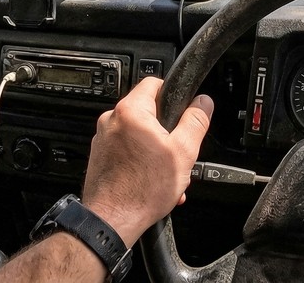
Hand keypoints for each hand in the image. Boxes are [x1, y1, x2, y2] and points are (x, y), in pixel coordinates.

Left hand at [81, 76, 213, 246]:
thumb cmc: (142, 190)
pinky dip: (141, 160)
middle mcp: (111, 120)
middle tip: (177, 150)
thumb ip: (196, 122)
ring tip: (167, 172)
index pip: (154, 83)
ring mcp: (103, 139)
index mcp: (131, 111)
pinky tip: (153, 180)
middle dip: (167, 131)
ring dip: (155, 149)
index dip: (173, 94)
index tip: (183, 109)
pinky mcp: (100, 157)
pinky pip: (126, 150)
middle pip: (148, 112)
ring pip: (138, 134)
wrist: (112, 221)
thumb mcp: (183, 152)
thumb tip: (203, 102)